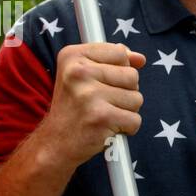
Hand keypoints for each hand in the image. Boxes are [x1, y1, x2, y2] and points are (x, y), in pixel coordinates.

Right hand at [39, 43, 144, 168]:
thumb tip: (140, 59)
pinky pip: (135, 119)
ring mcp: (90, 95)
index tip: (103, 82)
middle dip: (125, 92)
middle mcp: (78, 72)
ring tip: (105, 115)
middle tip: (103, 103)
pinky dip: (127, 128)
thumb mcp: (84, 74)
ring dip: (126, 111)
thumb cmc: (75, 107)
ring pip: (137, 98)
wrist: (55, 142)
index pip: (120, 52)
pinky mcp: (102, 117)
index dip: (120, 70)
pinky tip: (107, 128)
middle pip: (132, 75)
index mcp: (72, 56)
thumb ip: (113, 61)